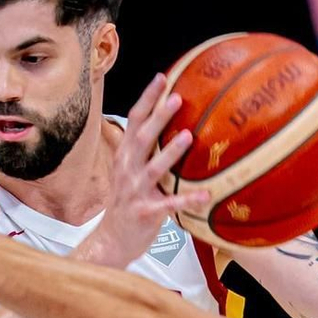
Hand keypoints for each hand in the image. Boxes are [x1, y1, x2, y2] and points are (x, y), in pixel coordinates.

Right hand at [92, 76, 187, 264]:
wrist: (111, 239)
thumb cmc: (128, 202)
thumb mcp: (131, 171)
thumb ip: (145, 151)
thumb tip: (172, 126)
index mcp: (125, 156)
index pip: (134, 121)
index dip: (147, 99)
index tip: (162, 78)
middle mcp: (127, 169)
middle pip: (142, 138)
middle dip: (159, 117)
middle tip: (177, 98)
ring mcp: (135, 191)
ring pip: (153, 168)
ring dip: (170, 152)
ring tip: (187, 136)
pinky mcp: (145, 212)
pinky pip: (169, 204)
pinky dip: (187, 199)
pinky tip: (206, 195)